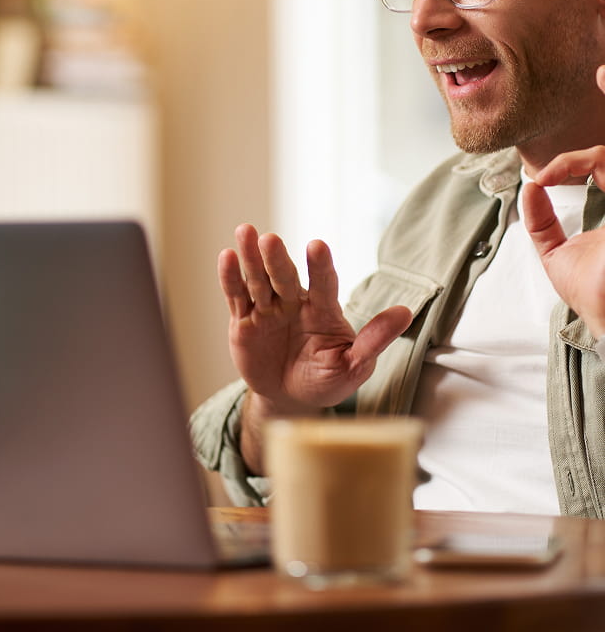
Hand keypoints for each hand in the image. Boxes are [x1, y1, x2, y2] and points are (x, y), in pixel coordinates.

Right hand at [220, 223, 411, 410]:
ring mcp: (268, 309)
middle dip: (277, 259)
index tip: (317, 246)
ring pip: (259, 280)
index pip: (324, 283)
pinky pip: (237, 297)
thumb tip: (405, 313)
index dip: (320, 266)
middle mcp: (295, 302)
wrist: (291, 399)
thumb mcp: (354, 366)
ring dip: (251, 258)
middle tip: (270, 239)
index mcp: (324, 309)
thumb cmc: (327, 379)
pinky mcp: (244, 320)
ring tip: (245, 232)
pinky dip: (230, 278)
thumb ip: (374, 340)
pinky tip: (227, 257)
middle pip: (285, 276)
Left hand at [522, 66, 604, 339]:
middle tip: (600, 72)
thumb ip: (542, 224)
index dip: (575, 159)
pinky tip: (575, 141)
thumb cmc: (596, 297)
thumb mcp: (558, 258)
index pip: (604, 162)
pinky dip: (588, 158)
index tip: (548, 166)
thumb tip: (529, 189)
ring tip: (602, 74)